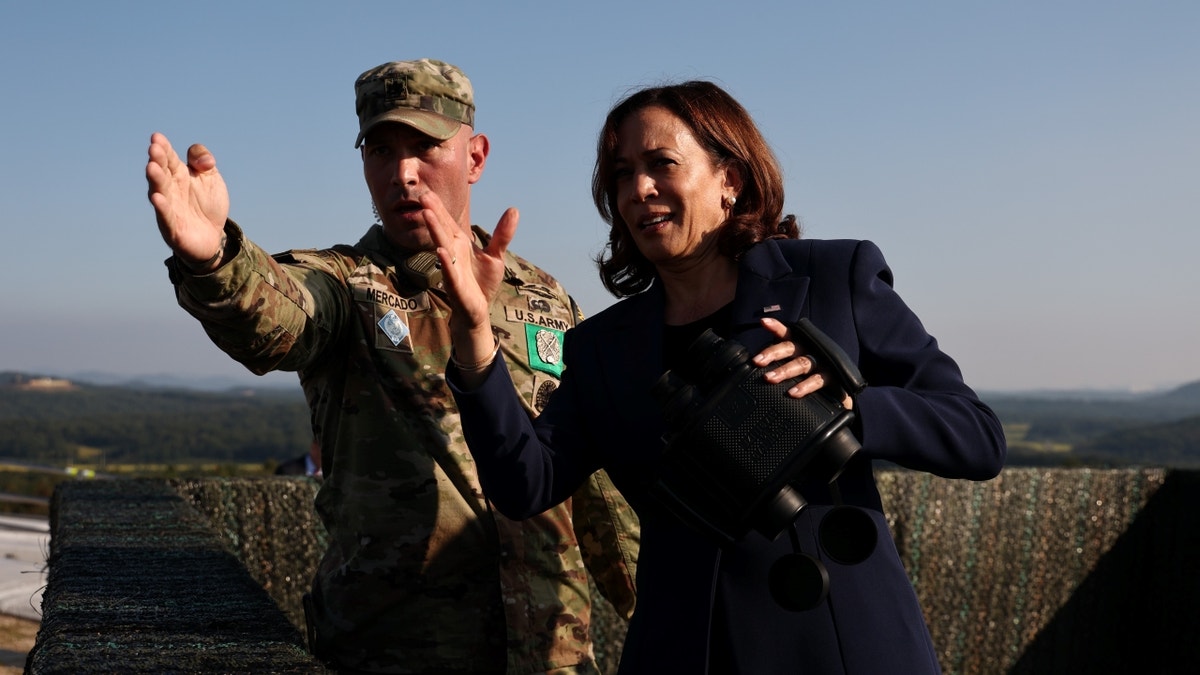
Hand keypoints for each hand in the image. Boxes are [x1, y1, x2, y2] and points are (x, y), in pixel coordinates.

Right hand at [145, 132, 229, 270]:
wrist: (213, 237)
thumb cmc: (208, 204)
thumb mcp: (211, 178)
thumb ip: (205, 161)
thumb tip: (203, 161)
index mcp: (179, 175)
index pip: (169, 159)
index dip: (162, 148)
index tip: (157, 137)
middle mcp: (170, 190)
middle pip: (162, 173)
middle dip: (157, 161)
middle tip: (154, 148)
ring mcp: (169, 208)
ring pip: (160, 192)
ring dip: (156, 180)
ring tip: (152, 167)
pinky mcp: (173, 228)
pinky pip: (165, 217)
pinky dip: (161, 207)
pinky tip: (157, 197)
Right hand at [421, 191, 517, 379]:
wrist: (478, 311)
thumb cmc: (482, 283)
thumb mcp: (496, 255)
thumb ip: (503, 234)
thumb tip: (514, 209)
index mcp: (460, 244)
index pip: (448, 223)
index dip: (439, 208)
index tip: (428, 192)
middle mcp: (453, 253)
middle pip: (442, 230)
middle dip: (433, 213)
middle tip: (423, 196)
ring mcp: (453, 268)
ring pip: (443, 246)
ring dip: (435, 231)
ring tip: (427, 215)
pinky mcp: (456, 285)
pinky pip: (449, 271)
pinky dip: (446, 261)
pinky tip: (440, 250)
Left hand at [753, 317, 853, 408]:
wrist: (841, 394)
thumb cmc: (813, 379)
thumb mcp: (796, 370)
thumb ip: (779, 365)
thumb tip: (755, 367)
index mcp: (800, 347)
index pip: (786, 334)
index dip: (776, 327)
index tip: (764, 322)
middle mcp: (811, 351)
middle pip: (790, 347)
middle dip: (773, 353)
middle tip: (757, 362)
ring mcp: (823, 363)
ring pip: (802, 363)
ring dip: (784, 370)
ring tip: (769, 378)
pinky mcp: (833, 377)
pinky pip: (817, 380)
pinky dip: (804, 386)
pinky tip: (793, 392)